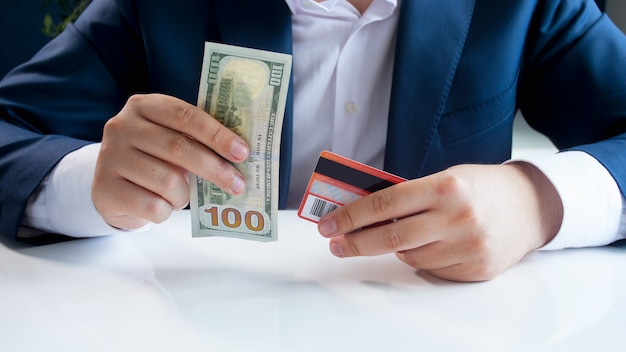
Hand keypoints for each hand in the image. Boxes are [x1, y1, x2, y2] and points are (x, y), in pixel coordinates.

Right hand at [92, 93, 248, 228]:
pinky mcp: (105, 189)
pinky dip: (167, 211)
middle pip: (178, 147)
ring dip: (184, 195)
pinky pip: (153, 206)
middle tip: (238, 184)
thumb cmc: (153, 160)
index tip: (242, 152)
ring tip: (182, 196)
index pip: (185, 116)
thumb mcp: (170, 140)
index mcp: (143, 106)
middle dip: (214, 168)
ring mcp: (111, 158)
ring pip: (167, 181)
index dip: (216, 134)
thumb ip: (196, 140)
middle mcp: (122, 126)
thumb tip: (239, 156)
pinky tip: (162, 206)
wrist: (112, 187)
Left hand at [317, 163, 562, 281]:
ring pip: (410, 257)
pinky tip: (435, 245)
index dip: (350, 216)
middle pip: (391, 237)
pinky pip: (432, 270)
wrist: (532, 205)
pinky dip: (424, 259)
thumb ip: (409, 196)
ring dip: (397, 248)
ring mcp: (469, 246)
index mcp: (446, 186)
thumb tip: (364, 213)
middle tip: (336, 244)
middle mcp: (457, 217)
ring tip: (407, 235)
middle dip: (356, 242)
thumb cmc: (482, 187)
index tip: (328, 224)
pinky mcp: (477, 269)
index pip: (384, 203)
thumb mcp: (446, 178)